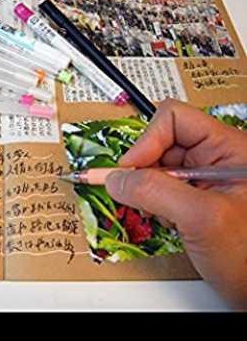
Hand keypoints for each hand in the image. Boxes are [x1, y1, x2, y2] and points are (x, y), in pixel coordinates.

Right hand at [105, 99, 246, 308]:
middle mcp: (212, 158)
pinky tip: (165, 220)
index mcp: (227, 148)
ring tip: (159, 213)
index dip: (147, 141)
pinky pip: (156, 187)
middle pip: (159, 142)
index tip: (130, 169)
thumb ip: (155, 192)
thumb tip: (114, 178)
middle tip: (139, 196)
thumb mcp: (202, 218)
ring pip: (153, 166)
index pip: (173, 120)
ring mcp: (201, 178)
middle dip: (143, 170)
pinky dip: (150, 202)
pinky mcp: (191, 197)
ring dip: (145, 190)